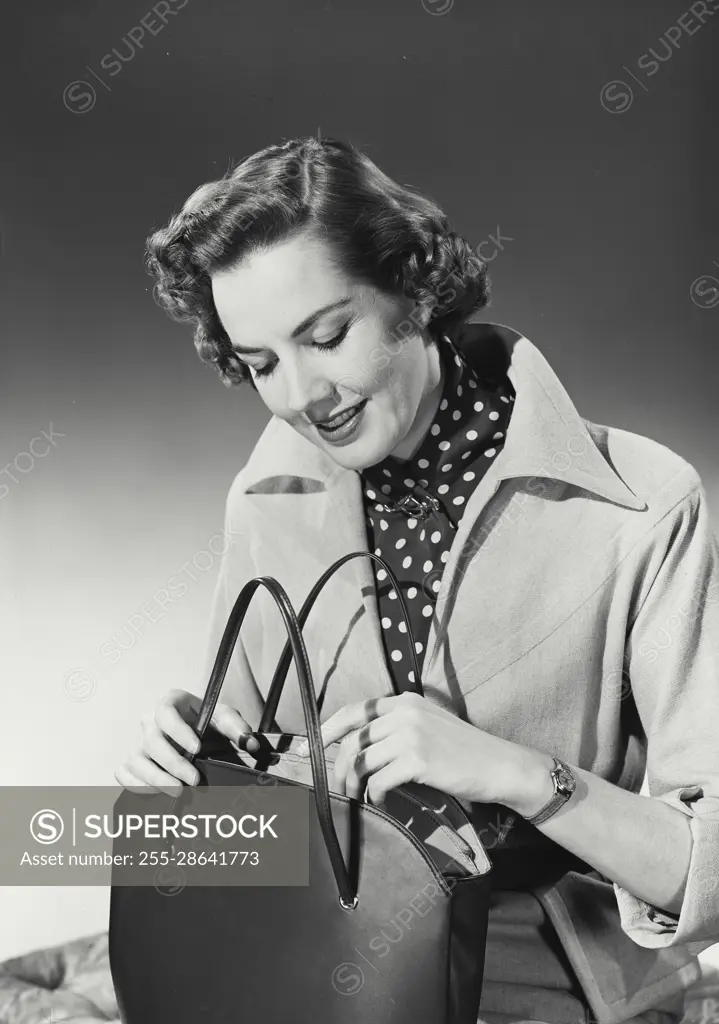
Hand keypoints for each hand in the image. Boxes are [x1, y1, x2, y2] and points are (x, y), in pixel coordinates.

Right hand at [114, 688, 257, 797]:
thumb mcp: (225, 718)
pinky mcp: (133, 760)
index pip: (166, 712)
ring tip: (177, 793)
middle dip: (172, 763)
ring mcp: (139, 741)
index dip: (178, 731)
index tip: (197, 748)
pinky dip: (134, 784)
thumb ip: (238, 727)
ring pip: (136, 759)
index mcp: (171, 702)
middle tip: (193, 780)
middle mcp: (150, 720)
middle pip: (151, 740)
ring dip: (154, 778)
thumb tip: (250, 743)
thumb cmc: (210, 722)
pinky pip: (123, 771)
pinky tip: (154, 793)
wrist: (201, 735)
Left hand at [296, 691, 539, 807]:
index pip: (355, 710)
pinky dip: (376, 793)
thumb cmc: (463, 750)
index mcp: (404, 701)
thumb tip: (361, 747)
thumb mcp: (428, 725)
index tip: (311, 744)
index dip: (330, 728)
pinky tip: (382, 800)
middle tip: (339, 786)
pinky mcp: (418, 759)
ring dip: (354, 784)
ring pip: (362, 761)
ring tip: (358, 796)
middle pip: (354, 740)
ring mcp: (411, 735)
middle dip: (340, 767)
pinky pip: (380, 780)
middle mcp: (405, 713)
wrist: (498, 765)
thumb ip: (397, 727)